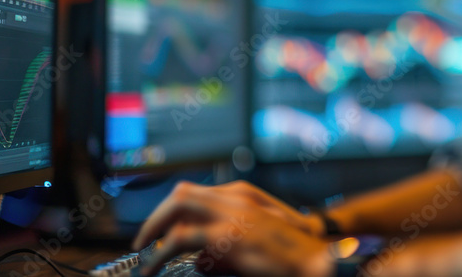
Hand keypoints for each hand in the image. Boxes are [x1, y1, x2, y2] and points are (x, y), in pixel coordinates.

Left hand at [132, 180, 333, 276]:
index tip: (159, 231)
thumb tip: (202, 258)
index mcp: (246, 196)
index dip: (172, 212)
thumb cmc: (291, 255)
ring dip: (153, 229)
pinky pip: (178, 239)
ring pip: (176, 206)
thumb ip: (231, 241)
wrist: (316, 261)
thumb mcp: (258, 241)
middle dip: (157, 216)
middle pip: (182, 194)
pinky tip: (152, 268)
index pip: (197, 193)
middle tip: (145, 240)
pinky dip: (158, 254)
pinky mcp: (227, 235)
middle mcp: (238, 197)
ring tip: (144, 256)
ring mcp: (232, 213)